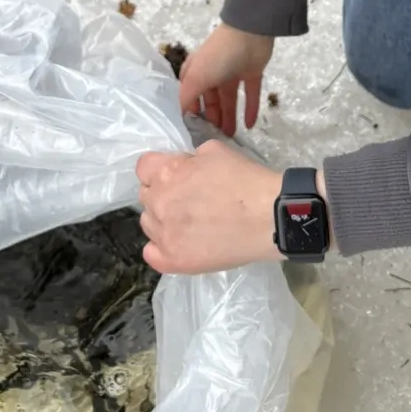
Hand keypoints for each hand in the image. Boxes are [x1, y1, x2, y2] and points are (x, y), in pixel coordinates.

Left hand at [136, 140, 283, 273]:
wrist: (267, 217)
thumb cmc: (245, 179)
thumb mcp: (214, 151)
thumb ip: (189, 159)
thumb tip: (182, 167)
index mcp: (166, 173)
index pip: (144, 168)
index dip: (159, 169)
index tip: (176, 174)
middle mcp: (158, 203)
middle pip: (146, 195)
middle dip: (163, 193)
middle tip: (190, 199)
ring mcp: (164, 234)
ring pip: (149, 224)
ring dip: (163, 220)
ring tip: (189, 223)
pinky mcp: (174, 260)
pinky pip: (151, 254)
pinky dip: (161, 248)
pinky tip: (179, 243)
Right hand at [177, 24, 274, 135]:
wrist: (250, 35)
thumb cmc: (217, 56)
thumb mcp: (196, 77)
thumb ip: (186, 98)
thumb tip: (177, 116)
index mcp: (196, 71)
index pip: (190, 95)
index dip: (191, 112)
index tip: (192, 132)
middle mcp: (212, 73)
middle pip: (211, 100)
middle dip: (212, 117)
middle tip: (214, 138)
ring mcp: (233, 73)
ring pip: (229, 100)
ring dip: (229, 117)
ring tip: (230, 137)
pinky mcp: (251, 74)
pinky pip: (250, 96)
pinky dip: (250, 110)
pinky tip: (249, 126)